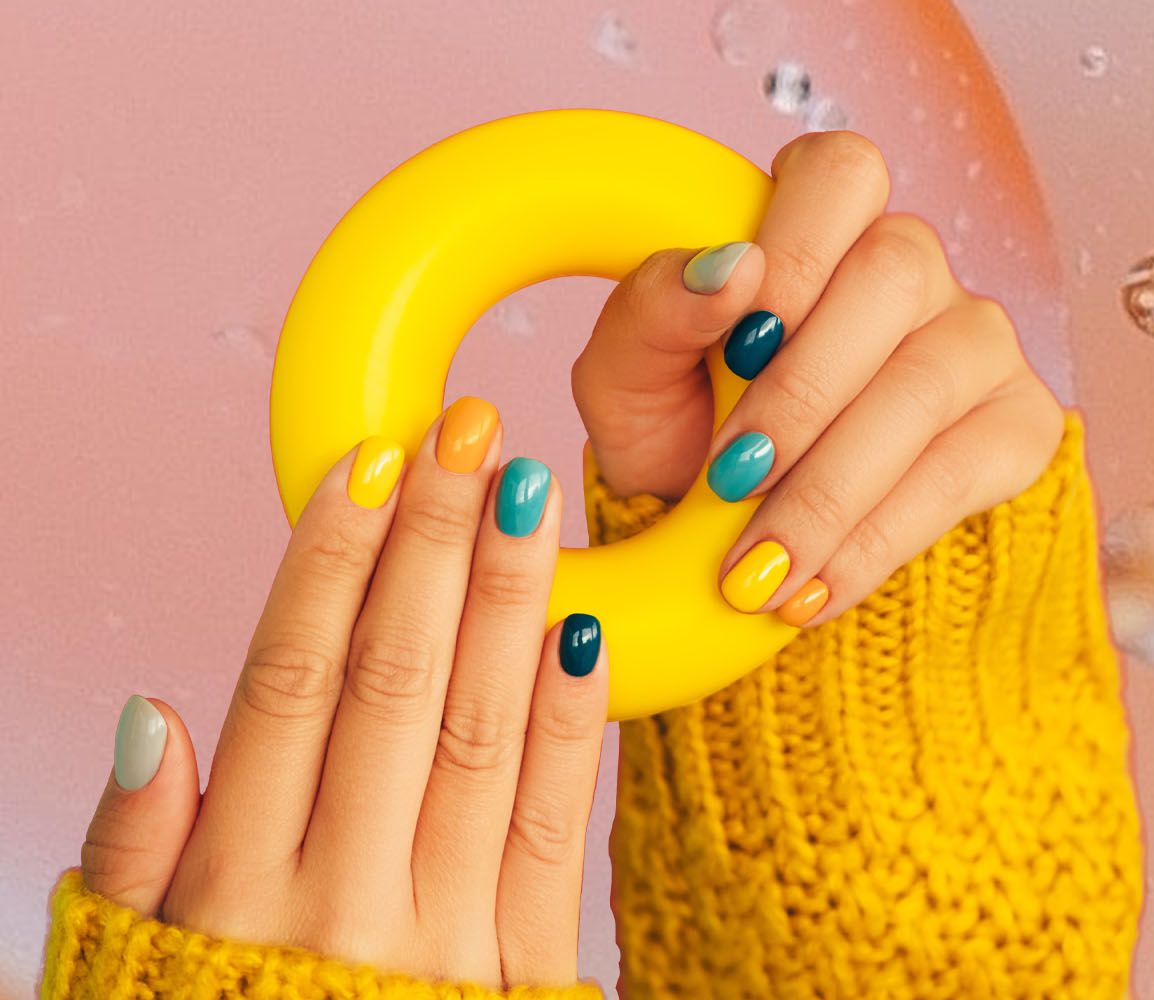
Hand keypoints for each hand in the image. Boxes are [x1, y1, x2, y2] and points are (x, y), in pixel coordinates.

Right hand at [79, 398, 606, 989]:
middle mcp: (347, 899)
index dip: (332, 563)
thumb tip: (153, 714)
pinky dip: (568, 725)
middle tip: (469, 434)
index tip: (370, 465)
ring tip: (531, 494)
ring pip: (482, 735)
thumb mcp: (129, 974)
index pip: (293, 685)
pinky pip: (554, 827)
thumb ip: (134, 852)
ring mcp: (450, 936)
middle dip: (435, 546)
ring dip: (509, 603)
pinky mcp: (529, 970)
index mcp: (239, 889)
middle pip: (397, 685)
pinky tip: (578, 632)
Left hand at [572, 129, 1064, 628]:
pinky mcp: (1017, 426)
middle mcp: (912, 266)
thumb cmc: (684, 436)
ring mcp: (976, 341)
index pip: (841, 174)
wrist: (735, 542)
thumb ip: (653, 311)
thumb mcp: (632, 379)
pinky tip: (816, 589)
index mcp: (819, 223)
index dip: (797, 249)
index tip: (734, 341)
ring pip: (926, 386)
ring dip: (832, 489)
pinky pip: (962, 474)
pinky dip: (877, 542)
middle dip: (803, 392)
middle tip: (731, 481)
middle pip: (893, 276)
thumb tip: (731, 268)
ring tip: (757, 570)